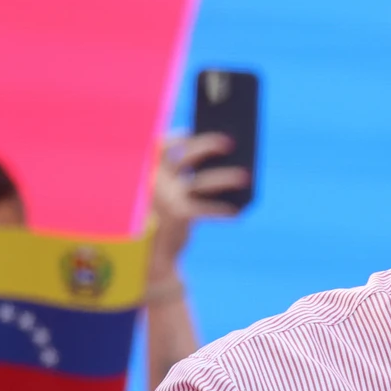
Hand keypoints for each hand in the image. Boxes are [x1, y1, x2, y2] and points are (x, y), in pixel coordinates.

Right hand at [145, 133, 248, 300]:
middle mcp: (153, 181)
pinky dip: (222, 209)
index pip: (158, 146)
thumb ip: (178, 180)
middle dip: (206, 145)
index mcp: (145, 173)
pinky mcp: (178, 215)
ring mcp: (165, 197)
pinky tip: (236, 212)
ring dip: (225, 177)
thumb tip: (216, 159)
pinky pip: (206, 208)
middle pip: (183, 156)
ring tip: (245, 176)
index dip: (175, 137)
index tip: (191, 130)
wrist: (149, 260)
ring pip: (201, 181)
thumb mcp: (163, 199)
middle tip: (229, 142)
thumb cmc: (159, 223)